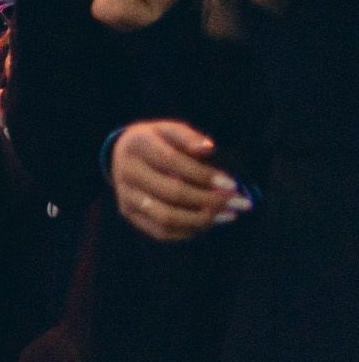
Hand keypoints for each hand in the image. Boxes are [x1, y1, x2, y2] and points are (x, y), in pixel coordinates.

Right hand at [110, 120, 249, 241]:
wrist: (123, 154)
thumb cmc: (157, 141)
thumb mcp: (170, 130)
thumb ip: (189, 138)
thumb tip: (209, 149)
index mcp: (137, 145)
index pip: (173, 162)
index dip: (204, 175)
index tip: (233, 184)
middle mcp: (126, 171)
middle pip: (172, 193)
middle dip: (211, 201)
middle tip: (239, 203)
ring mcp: (125, 195)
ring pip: (166, 217)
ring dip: (203, 220)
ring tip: (229, 215)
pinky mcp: (128, 213)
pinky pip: (161, 231)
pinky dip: (189, 231)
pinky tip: (209, 222)